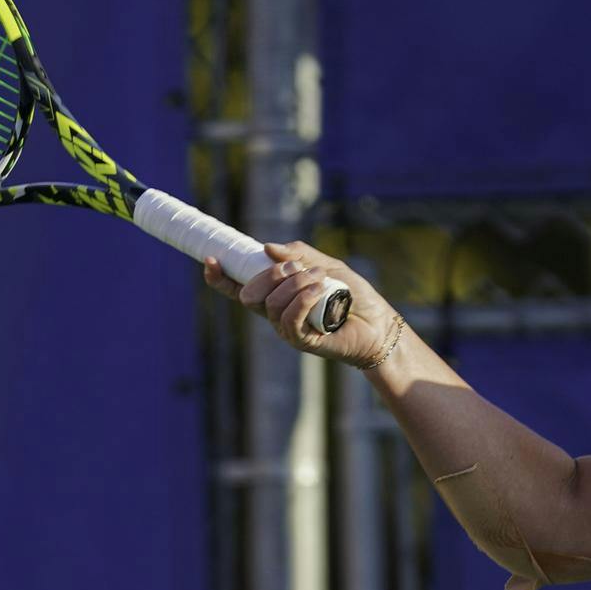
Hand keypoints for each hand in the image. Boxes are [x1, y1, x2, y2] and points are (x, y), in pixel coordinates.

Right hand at [202, 239, 402, 368]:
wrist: (379, 323)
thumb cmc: (354, 295)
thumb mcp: (328, 265)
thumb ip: (299, 255)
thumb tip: (266, 248)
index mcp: (276, 294)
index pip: (239, 287)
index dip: (220, 276)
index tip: (211, 258)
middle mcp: (276, 313)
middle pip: (250, 295)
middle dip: (269, 276)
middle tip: (298, 268)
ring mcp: (287, 329)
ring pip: (271, 305)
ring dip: (294, 285)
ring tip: (321, 278)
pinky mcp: (302, 341)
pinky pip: (289, 319)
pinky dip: (302, 299)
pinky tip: (319, 290)